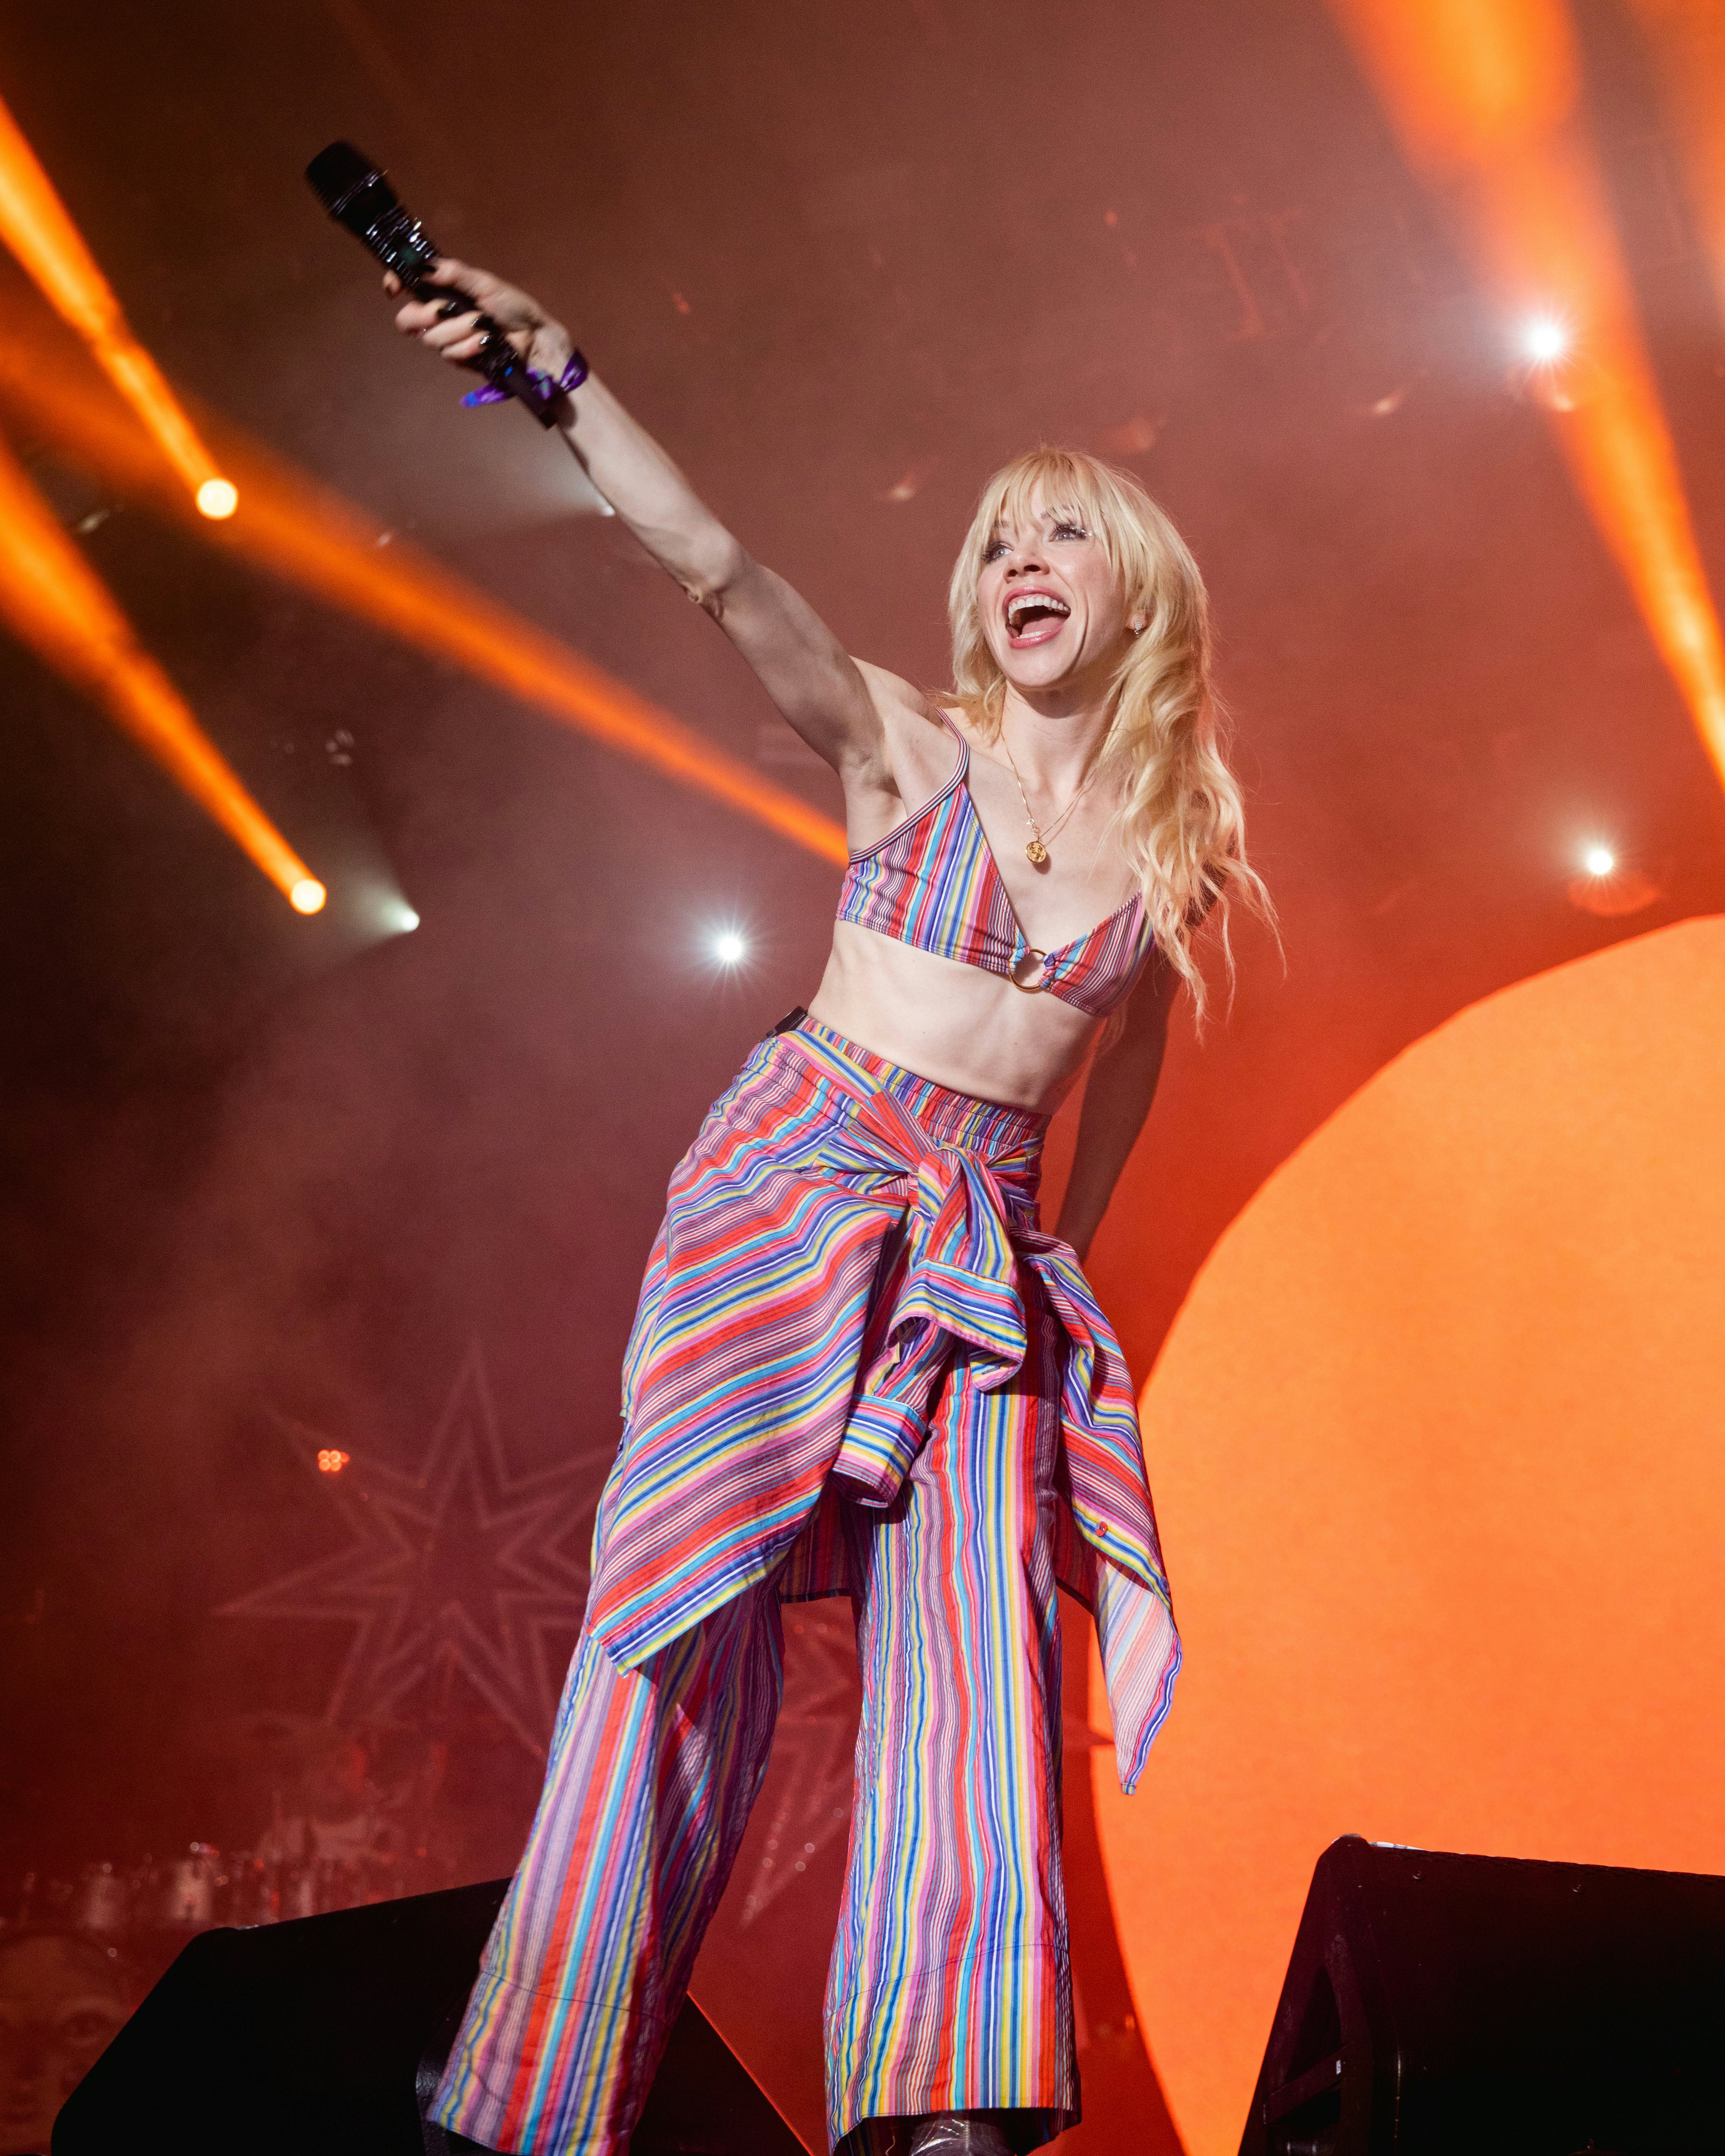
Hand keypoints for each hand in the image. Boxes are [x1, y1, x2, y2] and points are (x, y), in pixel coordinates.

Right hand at [387, 257, 572, 379]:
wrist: (535, 337)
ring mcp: (450, 339)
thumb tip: (424, 267)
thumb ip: (454, 274)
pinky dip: (469, 347)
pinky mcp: (461, 359)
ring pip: (433, 339)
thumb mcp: (484, 283)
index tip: (393, 289)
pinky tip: (487, 342)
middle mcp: (440, 315)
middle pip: (408, 321)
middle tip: (446, 310)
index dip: (395, 285)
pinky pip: (452, 355)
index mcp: (442, 291)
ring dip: (459, 331)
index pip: (408, 286)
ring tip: (483, 325)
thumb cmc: (513, 306)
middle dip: (425, 315)